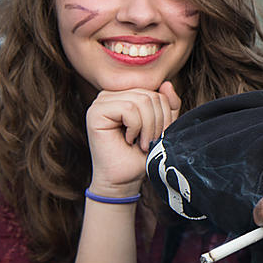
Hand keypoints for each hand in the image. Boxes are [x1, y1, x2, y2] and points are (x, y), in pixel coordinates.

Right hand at [86, 81, 180, 196]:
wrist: (124, 178)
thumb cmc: (140, 154)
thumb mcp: (161, 126)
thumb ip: (167, 105)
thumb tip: (167, 84)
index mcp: (126, 94)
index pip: (157, 92)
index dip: (165, 114)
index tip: (159, 134)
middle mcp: (112, 94)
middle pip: (150, 95)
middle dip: (157, 122)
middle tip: (150, 141)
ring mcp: (101, 102)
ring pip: (141, 101)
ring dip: (147, 127)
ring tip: (142, 142)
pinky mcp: (95, 112)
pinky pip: (128, 109)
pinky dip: (135, 127)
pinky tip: (129, 139)